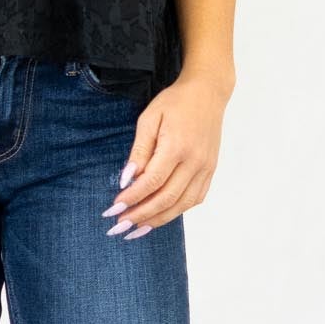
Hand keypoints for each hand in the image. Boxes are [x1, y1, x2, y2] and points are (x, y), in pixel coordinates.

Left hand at [103, 68, 230, 237]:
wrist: (208, 93)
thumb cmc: (175, 102)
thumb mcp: (149, 119)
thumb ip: (139, 151)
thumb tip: (127, 180)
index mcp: (177, 146)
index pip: (152, 181)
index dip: (132, 198)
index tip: (113, 208)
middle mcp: (195, 161)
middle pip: (166, 198)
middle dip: (140, 216)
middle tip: (119, 225)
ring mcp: (206, 168)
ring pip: (181, 204)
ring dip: (157, 220)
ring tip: (136, 230)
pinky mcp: (211, 171)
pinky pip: (195, 199)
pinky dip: (176, 211)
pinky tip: (159, 217)